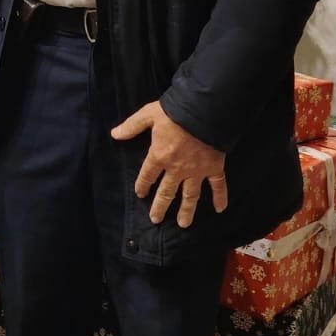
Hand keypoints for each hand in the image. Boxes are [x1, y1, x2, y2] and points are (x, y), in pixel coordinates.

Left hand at [110, 100, 226, 227]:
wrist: (204, 110)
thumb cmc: (175, 111)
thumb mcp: (149, 114)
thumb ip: (132, 126)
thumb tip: (114, 134)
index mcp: (159, 156)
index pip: (147, 175)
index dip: (142, 186)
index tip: (141, 194)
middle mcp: (177, 168)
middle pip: (167, 192)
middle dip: (160, 207)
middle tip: (156, 220)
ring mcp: (197, 170)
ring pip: (190, 195)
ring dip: (186, 210)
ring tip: (184, 224)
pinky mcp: (214, 167)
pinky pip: (218, 185)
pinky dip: (220, 197)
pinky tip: (220, 209)